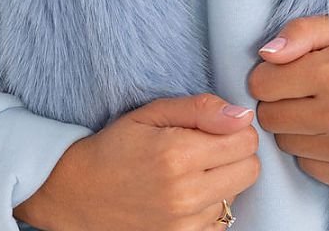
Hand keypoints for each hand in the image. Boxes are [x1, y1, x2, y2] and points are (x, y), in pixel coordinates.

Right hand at [13, 92, 260, 230]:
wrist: (78, 193)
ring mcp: (184, 224)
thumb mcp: (151, 113)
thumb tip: (242, 114)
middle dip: (236, 153)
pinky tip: (187, 193)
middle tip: (209, 146)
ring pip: (236, 195)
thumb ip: (200, 109)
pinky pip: (219, 222)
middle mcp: (186, 193)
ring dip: (222, 181)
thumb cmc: (115, 147)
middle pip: (250, 170)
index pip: (246, 141)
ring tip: (190, 171)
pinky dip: (210, 206)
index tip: (218, 127)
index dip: (236, 128)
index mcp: (178, 153)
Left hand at [246, 15, 328, 194]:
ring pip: (285, 144)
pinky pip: (307, 167)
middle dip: (278, 102)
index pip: (262, 85)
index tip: (285, 73)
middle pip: (269, 118)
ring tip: (320, 112)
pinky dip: (314, 151)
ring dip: (295, 128)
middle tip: (302, 93)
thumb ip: (301, 31)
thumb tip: (266, 54)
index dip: (268, 76)